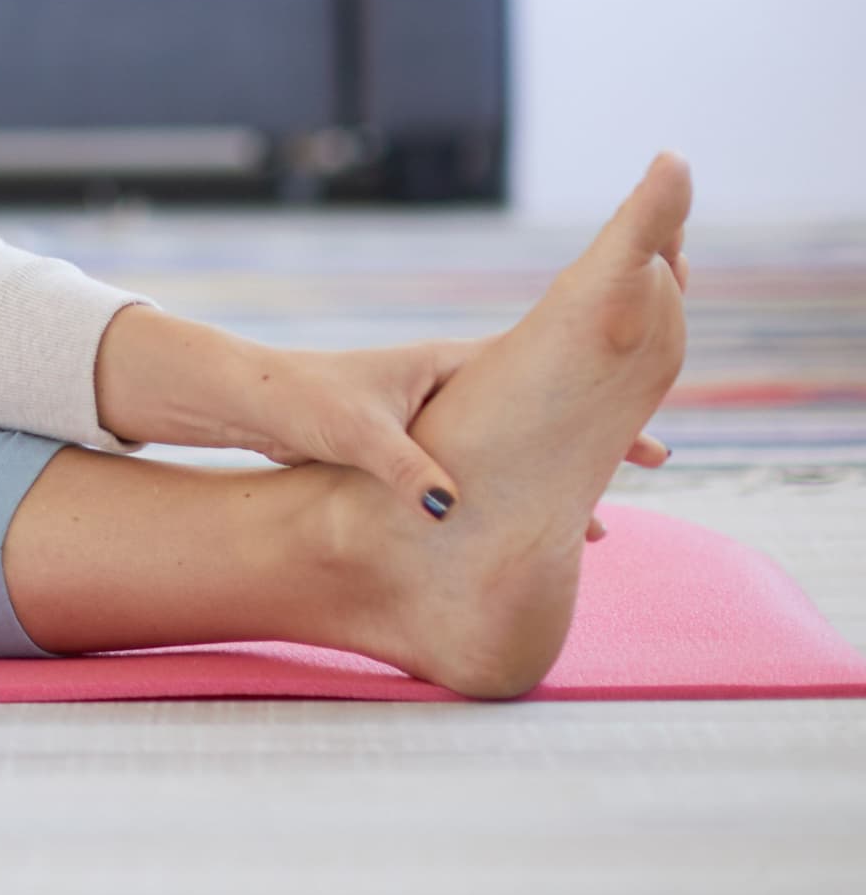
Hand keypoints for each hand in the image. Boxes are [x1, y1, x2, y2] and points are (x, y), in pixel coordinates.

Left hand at [95, 309, 669, 526]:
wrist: (239, 402)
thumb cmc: (294, 401)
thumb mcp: (351, 432)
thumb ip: (402, 467)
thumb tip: (449, 507)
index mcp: (444, 366)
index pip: (539, 380)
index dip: (594, 407)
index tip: (645, 440)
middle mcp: (447, 385)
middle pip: (539, 411)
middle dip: (593, 441)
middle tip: (654, 462)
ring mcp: (433, 415)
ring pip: (513, 448)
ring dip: (556, 476)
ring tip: (604, 524)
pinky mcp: (410, 446)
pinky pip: (481, 472)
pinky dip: (513, 492)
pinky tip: (531, 528)